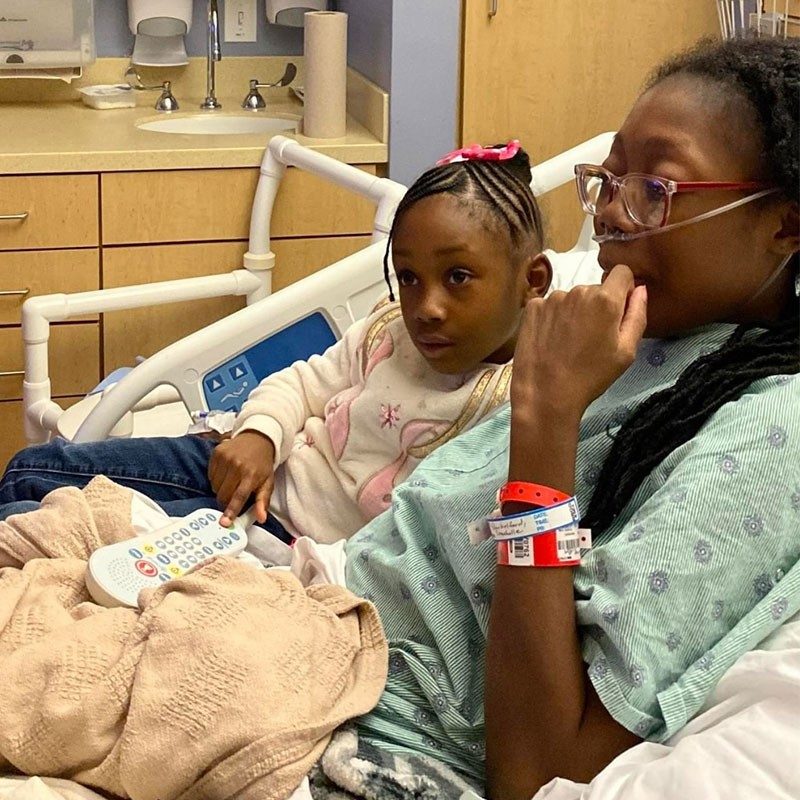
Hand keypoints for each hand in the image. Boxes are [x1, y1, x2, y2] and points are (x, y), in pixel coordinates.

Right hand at [208, 431, 275, 526]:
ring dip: (221, 490)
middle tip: (233, 497)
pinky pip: (210, 476)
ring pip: (215, 486)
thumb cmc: (262, 464)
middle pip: (224, 494)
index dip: (231, 510)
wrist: (257, 439)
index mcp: (251, 475)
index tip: (224, 522)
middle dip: (226, 501)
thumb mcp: (267, 482)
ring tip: (231, 482)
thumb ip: (263, 502)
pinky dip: (216, 479)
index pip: (239, 497)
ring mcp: (226, 458)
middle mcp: (237, 465)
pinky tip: (226, 474)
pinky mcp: (217, 453)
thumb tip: (261, 518)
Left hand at [511, 265, 647, 415]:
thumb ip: (637, 315)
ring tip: (569, 343)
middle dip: (597, 306)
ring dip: (574, 313)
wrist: (546, 393)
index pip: (621, 272)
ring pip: (571, 298)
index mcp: (605, 299)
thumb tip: (640, 290)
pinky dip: (553, 319)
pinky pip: (550, 306)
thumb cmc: (590, 376)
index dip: (623, 289)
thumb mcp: (626, 351)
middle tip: (591, 339)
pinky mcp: (532, 308)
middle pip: (595, 289)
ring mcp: (552, 298)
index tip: (618, 311)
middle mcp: (578, 291)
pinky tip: (552, 341)